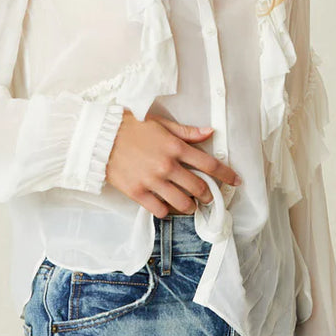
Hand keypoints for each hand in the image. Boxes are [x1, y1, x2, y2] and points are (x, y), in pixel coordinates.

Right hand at [105, 109, 241, 216]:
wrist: (100, 137)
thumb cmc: (130, 126)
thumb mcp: (160, 123)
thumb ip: (186, 132)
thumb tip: (209, 133)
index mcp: (175, 147)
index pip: (209, 164)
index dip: (226, 174)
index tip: (236, 181)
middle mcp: (167, 166)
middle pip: (199, 187)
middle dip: (209, 194)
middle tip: (209, 196)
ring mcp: (152, 181)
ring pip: (182, 203)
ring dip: (191, 206)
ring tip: (190, 205)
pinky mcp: (138, 193)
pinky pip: (160, 210)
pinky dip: (167, 211)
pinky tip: (167, 206)